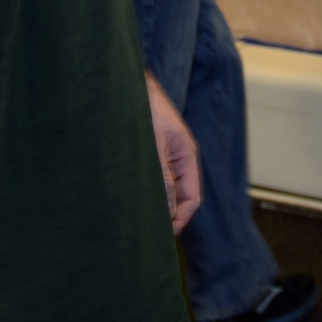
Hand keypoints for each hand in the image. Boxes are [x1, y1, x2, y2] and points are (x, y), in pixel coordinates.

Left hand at [145, 74, 200, 230]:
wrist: (128, 85)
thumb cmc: (145, 108)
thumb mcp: (154, 146)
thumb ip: (163, 177)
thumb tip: (170, 211)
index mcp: (187, 156)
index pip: (193, 198)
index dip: (181, 219)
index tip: (165, 235)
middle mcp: (178, 158)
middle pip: (179, 197)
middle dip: (168, 216)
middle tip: (148, 234)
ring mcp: (164, 156)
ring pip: (164, 189)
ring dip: (154, 204)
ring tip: (136, 220)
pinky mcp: (149, 154)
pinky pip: (153, 179)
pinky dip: (145, 192)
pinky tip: (130, 199)